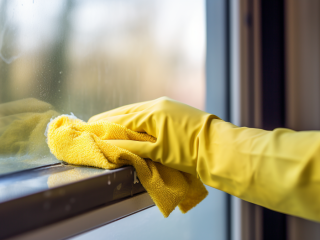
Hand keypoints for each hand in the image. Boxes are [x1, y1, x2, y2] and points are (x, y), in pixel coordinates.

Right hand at [88, 97, 218, 174]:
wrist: (217, 147)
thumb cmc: (189, 151)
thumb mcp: (158, 151)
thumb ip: (133, 147)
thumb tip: (111, 145)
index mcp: (152, 113)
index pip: (122, 120)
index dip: (106, 125)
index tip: (91, 128)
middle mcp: (158, 104)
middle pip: (128, 111)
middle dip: (111, 118)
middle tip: (94, 122)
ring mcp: (168, 105)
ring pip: (139, 110)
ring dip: (124, 117)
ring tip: (110, 122)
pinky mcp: (174, 109)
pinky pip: (150, 112)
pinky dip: (138, 118)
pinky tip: (133, 122)